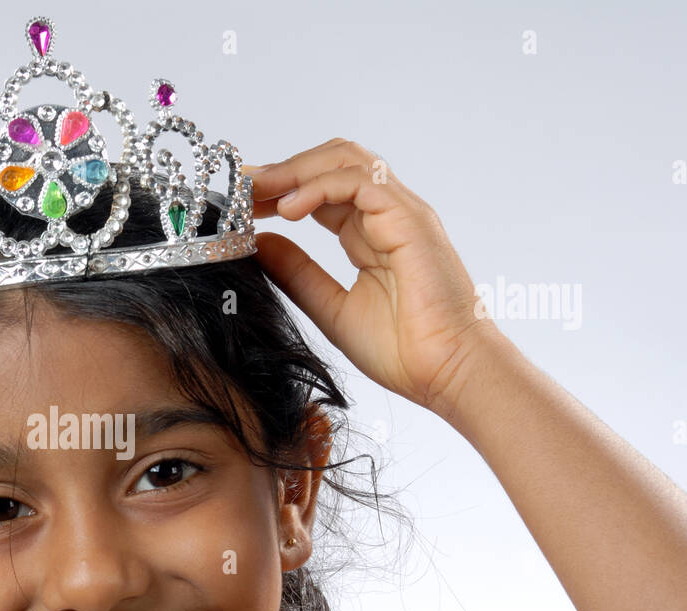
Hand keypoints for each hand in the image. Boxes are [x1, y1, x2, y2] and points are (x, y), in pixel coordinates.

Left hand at [243, 138, 506, 419]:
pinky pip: (361, 183)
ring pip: (346, 161)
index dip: (278, 189)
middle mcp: (387, 215)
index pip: (319, 189)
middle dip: (282, 170)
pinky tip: (288, 209)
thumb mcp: (330, 308)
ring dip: (295, 170)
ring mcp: (401, 213)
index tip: (239, 203)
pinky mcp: (411, 221)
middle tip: (240, 190)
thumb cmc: (404, 351)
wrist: (447, 374)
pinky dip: (320, 187)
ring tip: (257, 193)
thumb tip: (260, 244)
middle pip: (331, 161)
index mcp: (369, 233)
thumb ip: (297, 274)